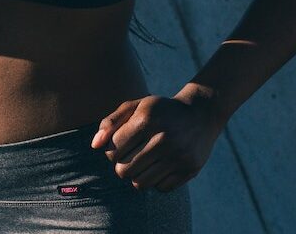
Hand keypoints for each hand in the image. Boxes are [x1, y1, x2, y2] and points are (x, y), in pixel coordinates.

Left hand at [90, 91, 225, 191]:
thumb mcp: (136, 107)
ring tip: (142, 163)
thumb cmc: (160, 111)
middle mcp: (163, 138)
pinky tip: (160, 167)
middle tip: (128, 158)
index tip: (119, 146)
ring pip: (140, 183)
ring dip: (137, 175)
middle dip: (121, 166)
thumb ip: (111, 122)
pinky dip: (156, 181)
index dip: (111, 151)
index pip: (113, 150)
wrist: (201, 114)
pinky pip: (161, 188)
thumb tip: (94, 145)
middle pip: (124, 170)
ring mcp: (178, 156)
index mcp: (146, 120)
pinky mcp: (190, 169)